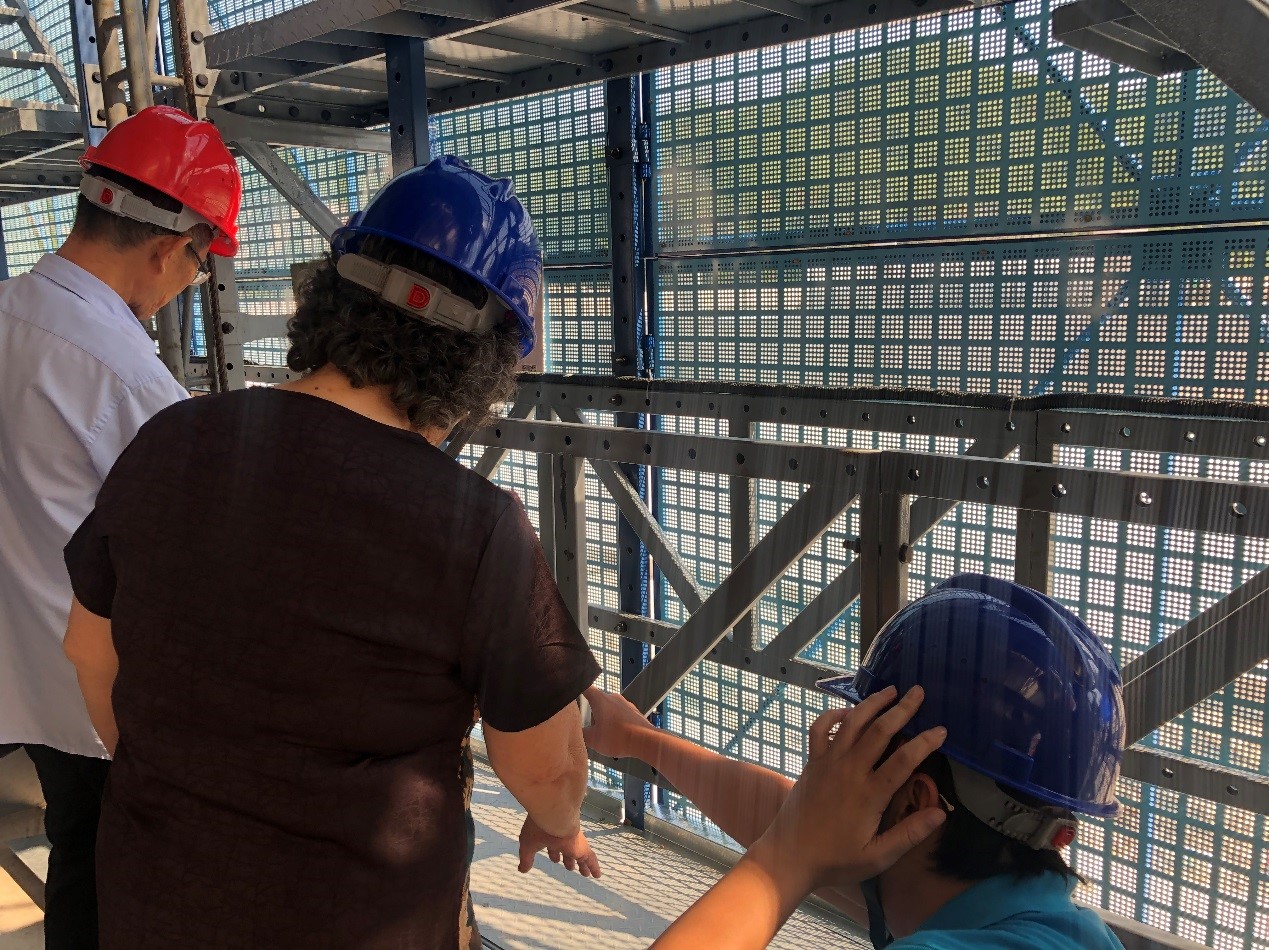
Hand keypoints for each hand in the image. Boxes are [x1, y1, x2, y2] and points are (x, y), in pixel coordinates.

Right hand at [517, 815, 601, 878]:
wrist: (555, 813)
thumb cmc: (539, 828)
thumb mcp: (528, 845)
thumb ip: (526, 858)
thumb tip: (522, 870)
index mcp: (548, 836)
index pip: (552, 846)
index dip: (553, 853)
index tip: (555, 859)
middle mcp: (562, 837)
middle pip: (566, 850)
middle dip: (567, 859)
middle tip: (569, 867)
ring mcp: (573, 842)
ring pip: (579, 855)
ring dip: (580, 865)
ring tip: (584, 873)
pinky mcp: (582, 846)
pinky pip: (590, 859)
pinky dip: (593, 867)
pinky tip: (597, 875)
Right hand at [581, 686, 653, 758]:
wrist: (646, 741)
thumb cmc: (618, 738)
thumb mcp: (593, 739)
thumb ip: (580, 733)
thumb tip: (575, 730)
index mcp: (600, 699)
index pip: (585, 687)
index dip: (576, 689)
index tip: (571, 692)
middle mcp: (613, 697)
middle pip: (596, 701)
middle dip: (590, 714)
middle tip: (589, 728)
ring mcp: (625, 703)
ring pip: (608, 709)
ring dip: (603, 719)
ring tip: (604, 735)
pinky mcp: (633, 712)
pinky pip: (619, 715)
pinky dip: (615, 723)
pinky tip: (616, 736)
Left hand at [749, 686, 946, 895]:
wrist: (789, 856)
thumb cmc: (835, 860)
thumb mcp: (877, 857)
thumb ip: (909, 834)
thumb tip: (940, 813)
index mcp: (869, 794)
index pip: (904, 760)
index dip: (925, 742)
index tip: (941, 730)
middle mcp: (849, 771)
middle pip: (880, 731)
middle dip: (902, 709)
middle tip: (918, 692)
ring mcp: (827, 763)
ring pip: (852, 723)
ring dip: (872, 703)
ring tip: (890, 690)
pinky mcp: (812, 762)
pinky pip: (820, 729)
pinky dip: (833, 715)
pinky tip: (848, 712)